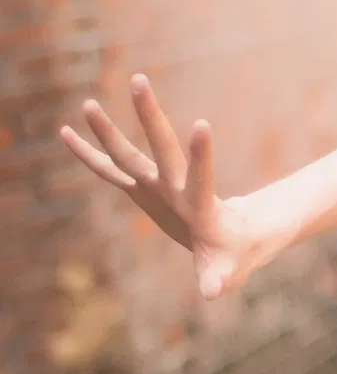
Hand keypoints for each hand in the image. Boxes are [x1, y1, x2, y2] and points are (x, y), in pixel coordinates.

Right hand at [60, 75, 276, 299]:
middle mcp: (176, 187)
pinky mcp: (141, 190)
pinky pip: (111, 170)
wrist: (229, 239)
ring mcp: (156, 185)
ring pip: (129, 154)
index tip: (202, 124)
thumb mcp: (225, 271)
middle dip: (150, 118)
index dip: (201, 154)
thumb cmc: (233, 256)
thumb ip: (217, 280)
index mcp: (200, 205)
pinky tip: (66, 133)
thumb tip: (213, 292)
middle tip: (139, 81)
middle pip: (162, 148)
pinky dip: (90, 155)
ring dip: (108, 131)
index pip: (201, 177)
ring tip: (87, 103)